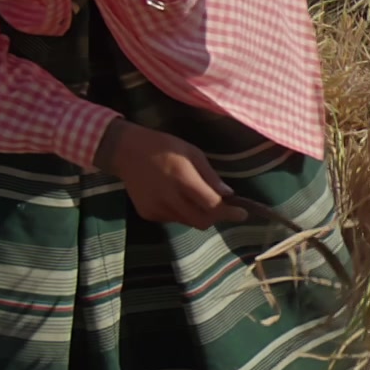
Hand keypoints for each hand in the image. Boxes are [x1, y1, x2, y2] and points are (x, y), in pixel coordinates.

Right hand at [103, 117, 240, 225]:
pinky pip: (172, 220)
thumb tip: (229, 195)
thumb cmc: (165, 147)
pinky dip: (181, 213)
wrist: (127, 151)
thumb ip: (210, 176)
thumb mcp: (192, 152)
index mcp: (182, 178)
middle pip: (201, 221)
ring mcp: (156, 208)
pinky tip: (175, 197)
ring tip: (194, 197)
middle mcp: (168, 197)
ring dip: (198, 214)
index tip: (242, 213)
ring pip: (187, 222)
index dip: (229, 212)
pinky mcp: (147, 214)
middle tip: (222, 208)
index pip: (211, 205)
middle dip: (216, 217)